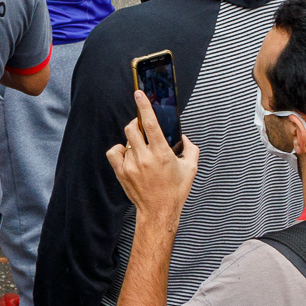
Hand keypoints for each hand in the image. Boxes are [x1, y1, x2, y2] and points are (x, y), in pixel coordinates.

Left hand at [105, 90, 198, 228]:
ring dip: (133, 140)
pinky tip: (129, 156)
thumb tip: (182, 136)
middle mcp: (144, 158)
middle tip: (142, 127)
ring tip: (141, 149)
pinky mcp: (121, 172)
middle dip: (136, 123)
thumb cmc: (175, 191)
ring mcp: (131, 165)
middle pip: (132, 128)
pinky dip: (120, 151)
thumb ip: (190, 148)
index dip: (144, 106)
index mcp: (162, 154)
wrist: (158, 212)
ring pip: (125, 141)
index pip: (149, 123)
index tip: (139, 94)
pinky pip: (115, 152)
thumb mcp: (190, 168)